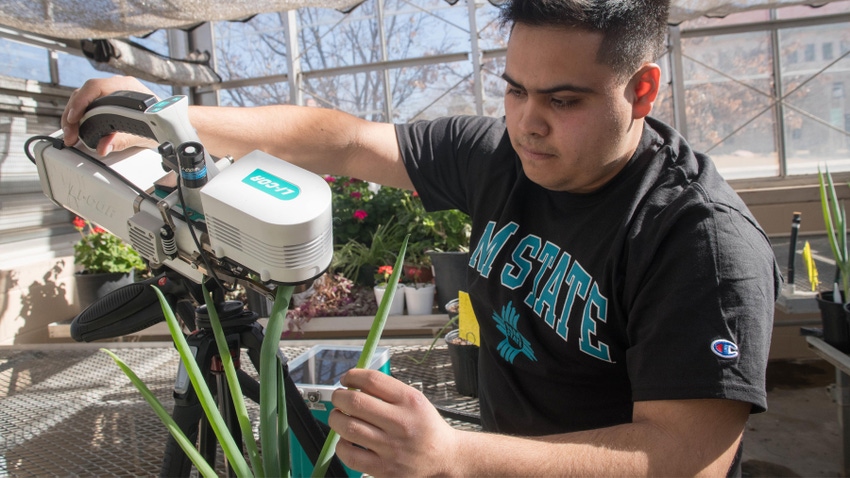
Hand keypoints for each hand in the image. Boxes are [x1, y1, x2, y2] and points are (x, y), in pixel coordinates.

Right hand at [62, 76, 158, 154]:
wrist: (170, 123)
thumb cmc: (160, 123)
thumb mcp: (141, 135)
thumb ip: (121, 141)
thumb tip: (103, 146)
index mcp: (126, 87)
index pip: (95, 88)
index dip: (80, 103)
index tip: (73, 119)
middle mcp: (118, 86)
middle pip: (85, 93)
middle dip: (73, 114)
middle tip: (70, 134)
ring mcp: (113, 91)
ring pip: (84, 98)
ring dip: (74, 116)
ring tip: (72, 134)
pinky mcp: (109, 100)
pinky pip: (90, 103)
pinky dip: (81, 116)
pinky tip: (78, 127)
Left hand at [329, 368, 460, 476]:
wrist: (444, 457)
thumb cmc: (426, 427)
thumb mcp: (416, 400)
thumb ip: (388, 391)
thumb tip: (353, 383)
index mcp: (410, 401)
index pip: (372, 380)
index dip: (352, 375)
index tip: (346, 379)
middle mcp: (401, 423)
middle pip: (355, 402)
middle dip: (338, 396)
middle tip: (338, 397)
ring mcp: (392, 448)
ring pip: (349, 428)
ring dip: (336, 418)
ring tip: (339, 416)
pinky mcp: (384, 469)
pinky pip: (350, 455)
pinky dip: (341, 444)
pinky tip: (346, 439)